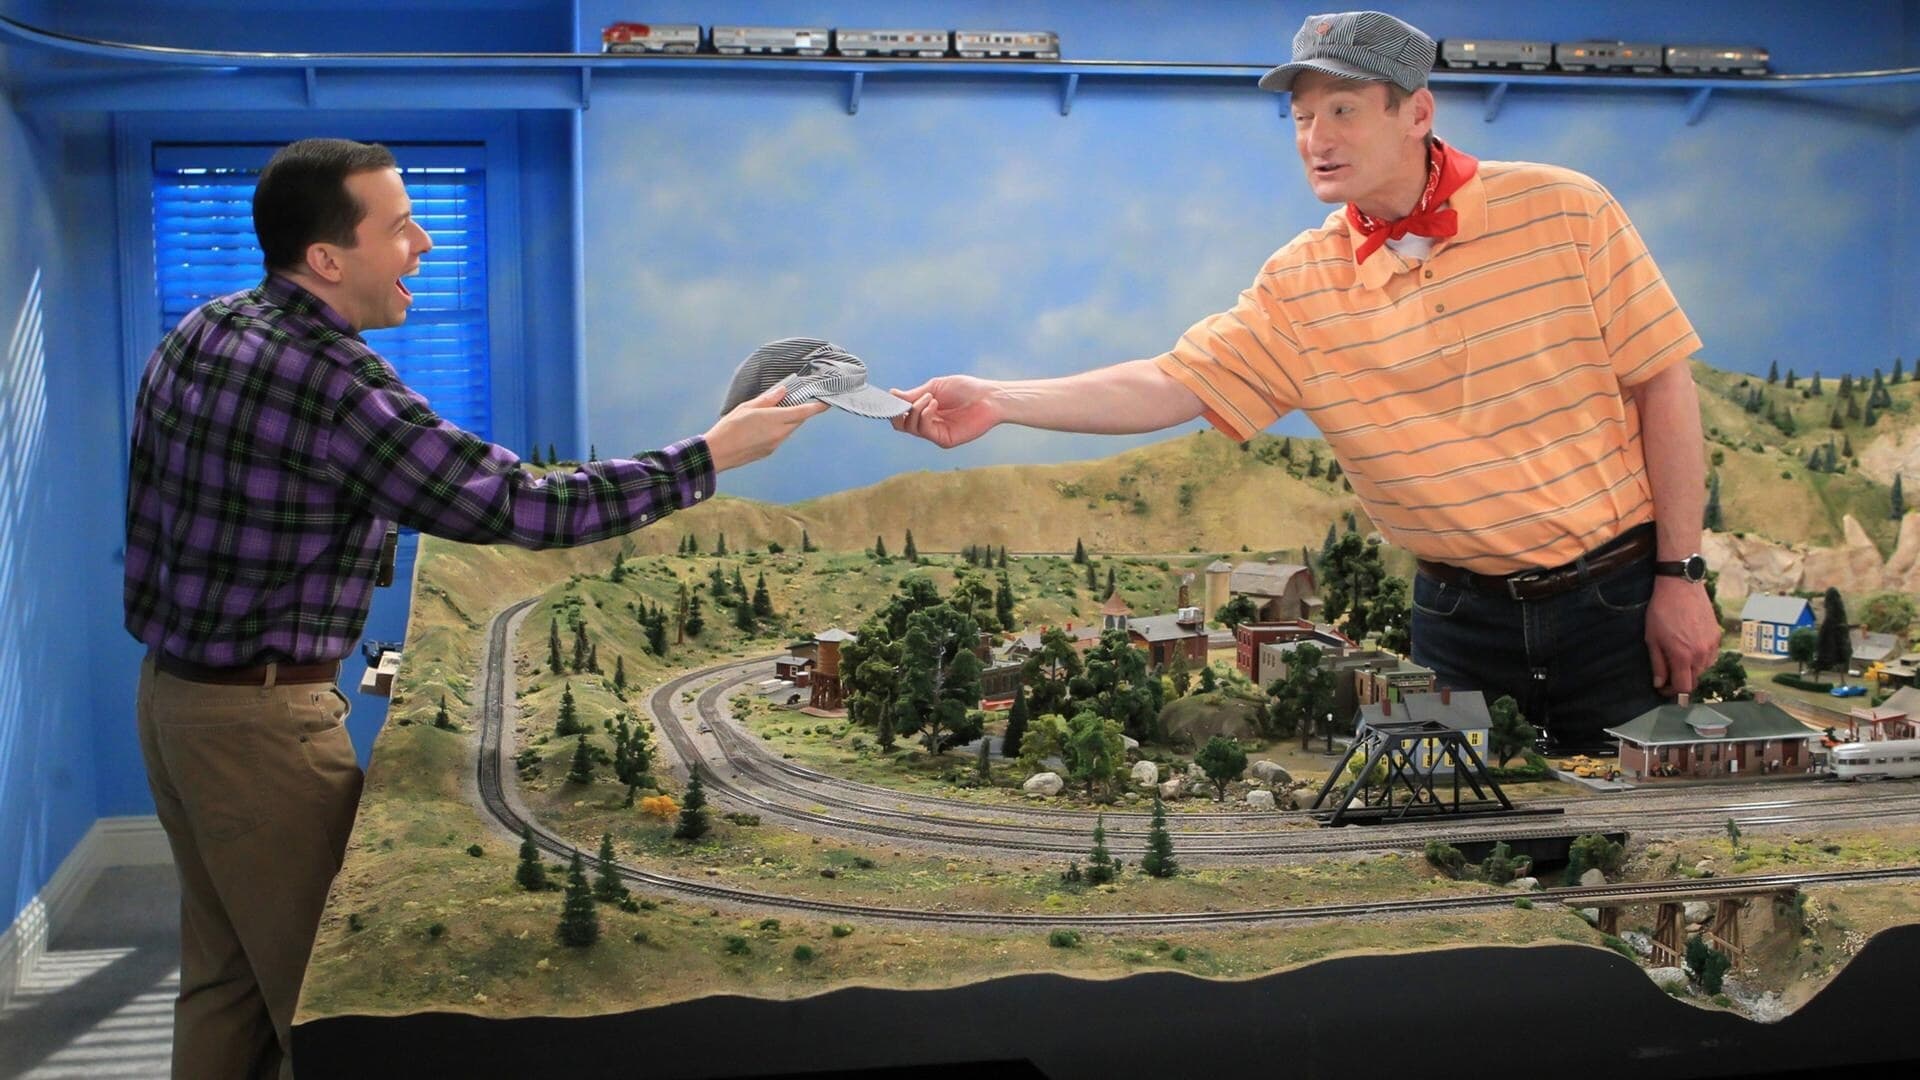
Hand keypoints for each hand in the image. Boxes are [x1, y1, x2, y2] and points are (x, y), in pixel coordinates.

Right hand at [701, 386, 827, 471]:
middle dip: (799, 411)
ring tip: (772, 413)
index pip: (802, 412)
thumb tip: (782, 391)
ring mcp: (775, 444)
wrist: (718, 453)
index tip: (826, 402)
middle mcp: (779, 433)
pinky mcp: (769, 451)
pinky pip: (780, 437)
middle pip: (798, 420)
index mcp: (775, 419)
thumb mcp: (747, 407)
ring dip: (788, 421)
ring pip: (789, 429)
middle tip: (794, 401)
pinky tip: (764, 426)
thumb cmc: (730, 427)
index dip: (816, 407)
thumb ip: (768, 399)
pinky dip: (779, 429)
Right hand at [890, 374, 1002, 448]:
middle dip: (900, 411)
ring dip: (916, 410)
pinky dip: (924, 416)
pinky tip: (933, 404)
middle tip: (912, 399)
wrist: (988, 397)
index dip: (893, 407)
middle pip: (901, 425)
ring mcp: (936, 433)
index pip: (901, 415)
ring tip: (930, 398)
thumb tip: (891, 394)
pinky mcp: (944, 440)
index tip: (891, 397)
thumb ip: (913, 395)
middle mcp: (928, 424)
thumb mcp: (934, 387)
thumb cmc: (965, 389)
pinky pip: (925, 431)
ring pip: (911, 428)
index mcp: (925, 411)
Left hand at [1645, 577, 1721, 695]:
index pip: (1684, 688)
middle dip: (1681, 682)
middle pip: (1695, 680)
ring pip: (1704, 669)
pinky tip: (1690, 649)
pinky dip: (1701, 659)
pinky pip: (1711, 656)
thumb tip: (1659, 684)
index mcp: (1683, 656)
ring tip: (1678, 659)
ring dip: (1692, 670)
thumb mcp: (1652, 639)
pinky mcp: (1717, 636)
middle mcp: (1701, 654)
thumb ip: (1658, 664)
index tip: (1663, 688)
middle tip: (1669, 675)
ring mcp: (1712, 645)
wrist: (1681, 587)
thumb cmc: (1661, 611)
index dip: (1672, 692)